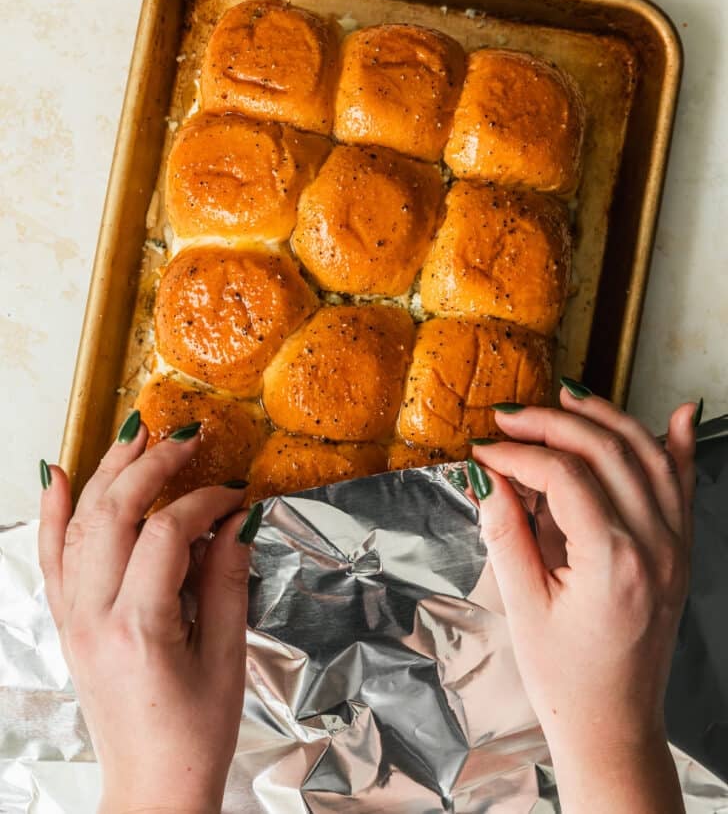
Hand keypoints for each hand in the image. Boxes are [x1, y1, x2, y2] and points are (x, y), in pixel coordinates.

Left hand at [38, 414, 256, 813]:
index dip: (204, 502)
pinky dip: (54, 513)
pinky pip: (52, 558)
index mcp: (140, 628)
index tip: (236, 493)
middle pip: (115, 515)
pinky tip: (59, 475)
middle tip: (187, 437)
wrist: (151, 788)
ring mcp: (74, 619)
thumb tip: (237, 518)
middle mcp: (94, 617)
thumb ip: (227, 579)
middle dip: (152, 467)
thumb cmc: (196, 734)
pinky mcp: (68, 623)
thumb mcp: (227, 656)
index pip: (167, 534)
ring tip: (136, 435)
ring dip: (108, 473)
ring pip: (80, 526)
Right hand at [470, 389, 696, 813]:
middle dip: (552, 423)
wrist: (613, 723)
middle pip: (606, 451)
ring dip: (606, 417)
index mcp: (613, 561)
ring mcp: (675, 546)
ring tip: (565, 396)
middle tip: (509, 418)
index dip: (517, 454)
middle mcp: (655, 545)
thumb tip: (486, 476)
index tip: (483, 452)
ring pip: (648, 453)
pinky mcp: (680, 550)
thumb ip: (504, 532)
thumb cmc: (564, 676)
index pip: (563, 476)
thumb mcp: (521, 605)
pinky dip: (677, 444)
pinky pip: (683, 483)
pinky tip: (679, 412)